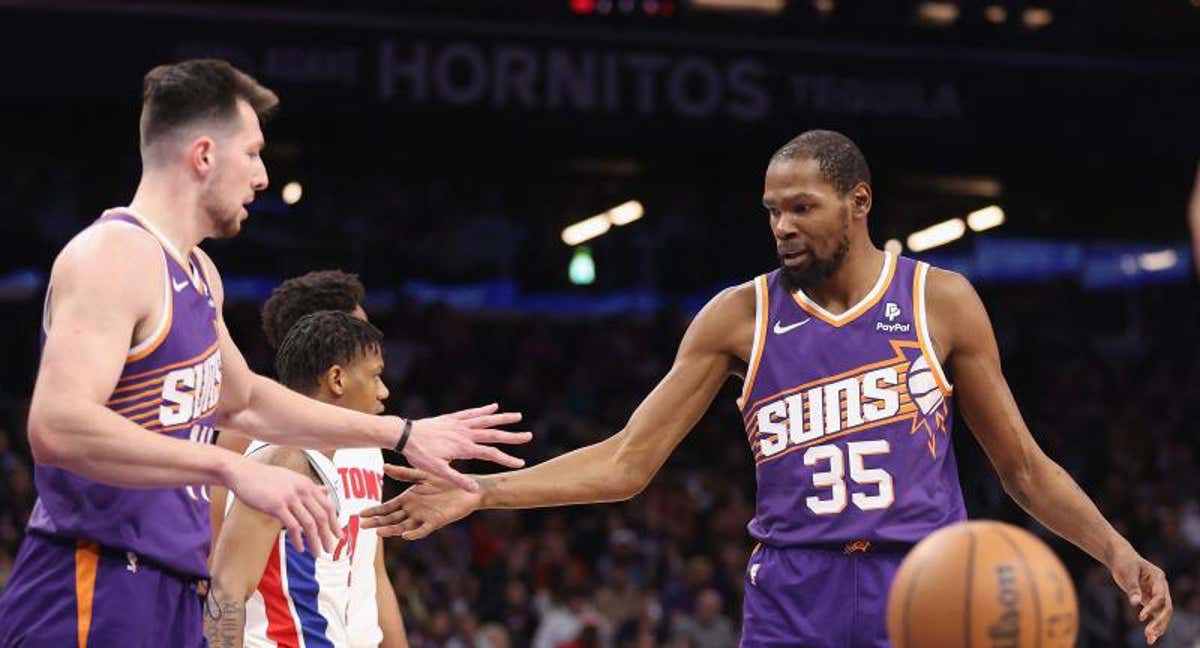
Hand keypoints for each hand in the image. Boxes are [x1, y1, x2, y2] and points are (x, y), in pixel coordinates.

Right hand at [224, 456, 339, 553]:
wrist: (244, 473)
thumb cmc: (267, 478)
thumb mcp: (293, 479)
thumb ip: (310, 486)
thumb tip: (326, 490)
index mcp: (307, 484)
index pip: (328, 505)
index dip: (335, 522)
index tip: (338, 535)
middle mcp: (302, 490)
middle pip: (322, 516)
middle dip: (327, 535)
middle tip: (330, 549)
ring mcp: (290, 498)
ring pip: (309, 524)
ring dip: (315, 541)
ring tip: (317, 553)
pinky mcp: (277, 506)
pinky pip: (293, 526)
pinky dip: (298, 540)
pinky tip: (300, 548)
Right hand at [359, 465, 481, 539]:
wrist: (467, 488)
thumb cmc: (446, 480)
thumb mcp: (422, 474)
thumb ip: (404, 473)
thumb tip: (384, 467)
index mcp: (408, 499)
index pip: (387, 507)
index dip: (375, 511)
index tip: (360, 515)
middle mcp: (413, 510)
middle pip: (391, 519)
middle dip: (377, 522)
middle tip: (362, 527)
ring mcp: (423, 517)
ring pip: (403, 526)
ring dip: (391, 530)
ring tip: (379, 532)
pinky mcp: (435, 522)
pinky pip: (423, 530)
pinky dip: (414, 533)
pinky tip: (405, 535)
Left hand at [403, 403, 529, 491]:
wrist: (403, 435)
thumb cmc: (419, 455)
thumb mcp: (437, 471)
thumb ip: (457, 479)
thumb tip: (475, 490)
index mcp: (464, 448)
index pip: (491, 454)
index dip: (507, 459)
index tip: (521, 463)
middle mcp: (465, 433)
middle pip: (494, 434)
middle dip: (512, 436)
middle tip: (529, 436)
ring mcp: (459, 424)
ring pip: (485, 420)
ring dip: (502, 418)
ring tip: (518, 416)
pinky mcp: (452, 418)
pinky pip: (471, 412)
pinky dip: (483, 410)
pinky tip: (493, 406)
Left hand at [1109, 550, 1171, 644]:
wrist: (1120, 558)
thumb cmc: (1124, 562)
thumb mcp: (1127, 572)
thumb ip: (1132, 588)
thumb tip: (1135, 603)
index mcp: (1158, 578)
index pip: (1160, 597)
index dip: (1152, 608)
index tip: (1140, 617)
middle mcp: (1161, 587)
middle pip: (1166, 607)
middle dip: (1159, 621)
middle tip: (1149, 633)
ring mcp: (1156, 594)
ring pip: (1162, 613)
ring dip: (1158, 626)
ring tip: (1150, 639)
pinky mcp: (1149, 600)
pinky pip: (1155, 614)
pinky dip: (1153, 625)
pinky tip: (1150, 637)